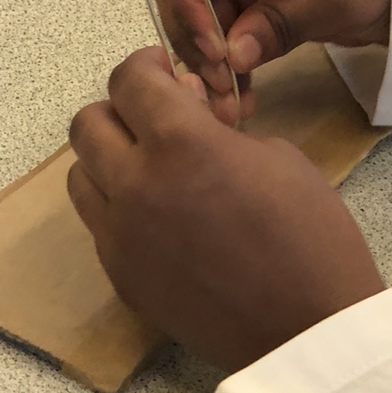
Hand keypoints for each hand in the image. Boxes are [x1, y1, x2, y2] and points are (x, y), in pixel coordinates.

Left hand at [67, 47, 384, 371]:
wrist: (309, 326)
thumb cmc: (310, 235)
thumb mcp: (276, 156)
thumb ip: (215, 129)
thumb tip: (188, 118)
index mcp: (181, 143)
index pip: (129, 80)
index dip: (146, 66)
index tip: (163, 71)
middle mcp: (135, 184)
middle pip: (88, 123)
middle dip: (122, 109)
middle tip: (158, 118)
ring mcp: (120, 235)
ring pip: (81, 174)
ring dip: (110, 159)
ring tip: (151, 167)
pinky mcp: (120, 275)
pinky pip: (99, 224)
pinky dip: (118, 207)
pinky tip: (159, 216)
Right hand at [150, 0, 390, 123]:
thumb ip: (278, 23)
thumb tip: (229, 59)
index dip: (187, 0)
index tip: (210, 50)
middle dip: (193, 33)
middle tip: (217, 83)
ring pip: (202, 11)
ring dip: (208, 56)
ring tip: (229, 102)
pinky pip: (229, 26)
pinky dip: (230, 59)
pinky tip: (241, 93)